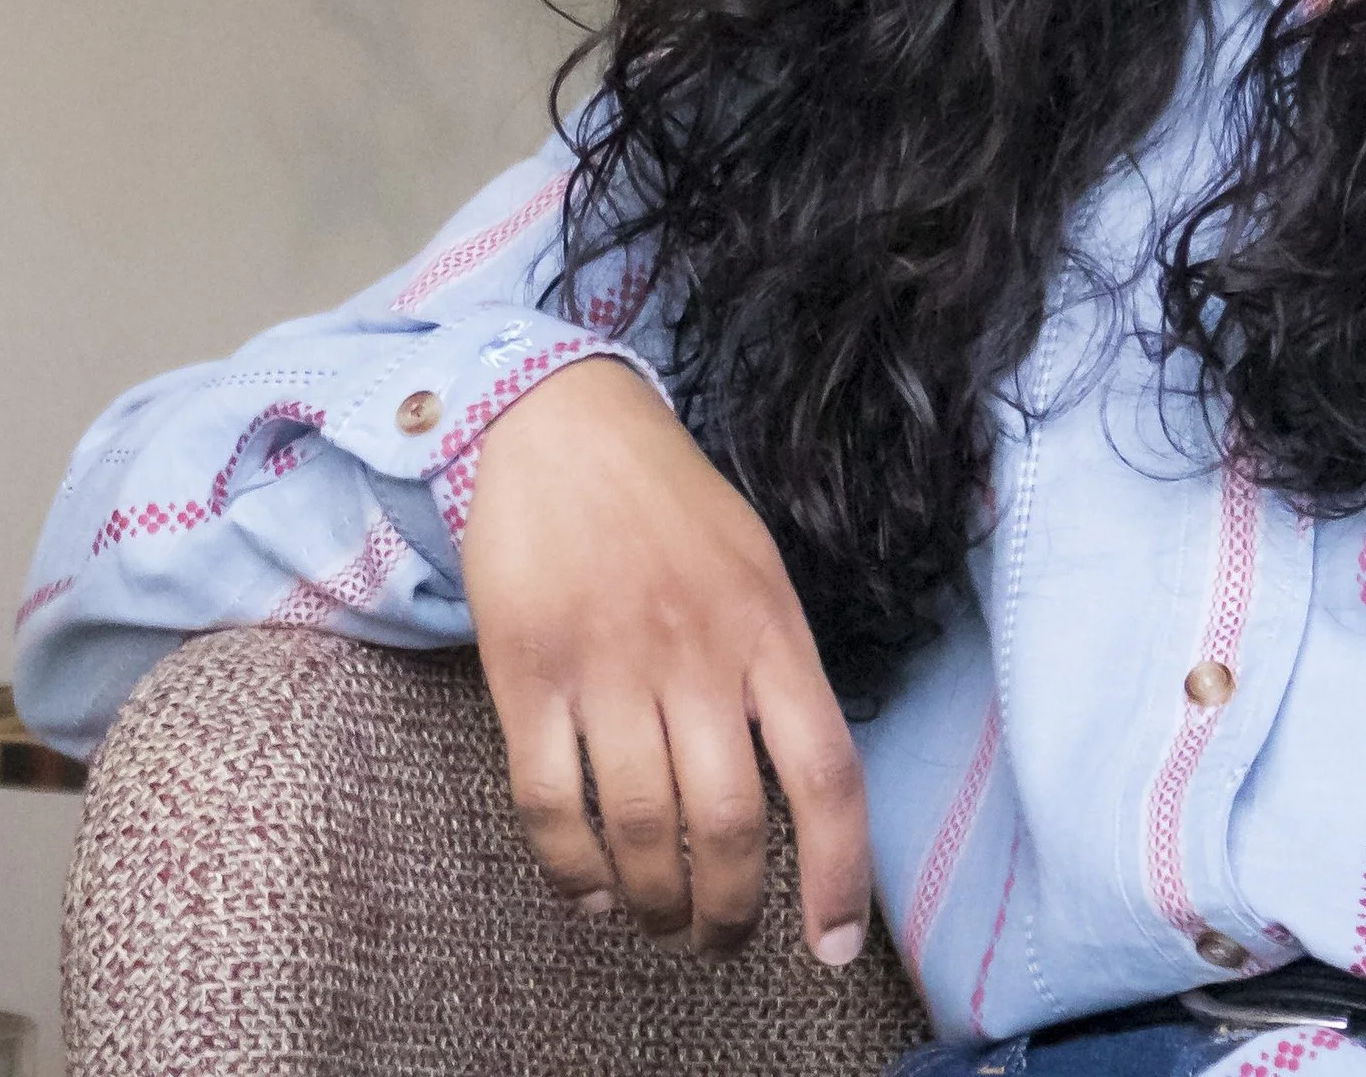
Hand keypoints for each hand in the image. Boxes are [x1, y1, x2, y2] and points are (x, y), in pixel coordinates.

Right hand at [459, 355, 870, 960]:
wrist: (559, 422)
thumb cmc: (669, 503)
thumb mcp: (755, 565)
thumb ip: (776, 665)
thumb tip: (797, 789)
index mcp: (769, 625)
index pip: (826, 772)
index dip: (838, 873)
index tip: (833, 944)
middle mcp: (697, 650)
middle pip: (728, 823)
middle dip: (728, 910)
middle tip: (719, 939)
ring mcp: (608, 662)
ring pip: (641, 828)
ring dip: (654, 902)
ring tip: (658, 920)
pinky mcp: (527, 671)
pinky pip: (549, 804)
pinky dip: (572, 870)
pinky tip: (590, 890)